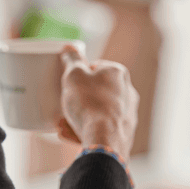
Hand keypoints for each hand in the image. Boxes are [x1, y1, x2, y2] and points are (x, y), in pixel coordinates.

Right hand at [56, 44, 138, 161]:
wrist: (104, 140)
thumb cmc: (89, 103)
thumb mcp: (74, 75)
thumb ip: (72, 60)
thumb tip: (69, 47)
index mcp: (118, 73)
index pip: (97, 67)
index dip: (80, 74)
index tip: (69, 82)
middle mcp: (128, 92)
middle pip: (97, 91)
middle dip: (78, 98)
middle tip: (63, 103)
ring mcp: (128, 115)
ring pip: (98, 111)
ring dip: (79, 115)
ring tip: (61, 122)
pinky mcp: (124, 134)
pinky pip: (101, 129)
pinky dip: (85, 129)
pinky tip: (68, 134)